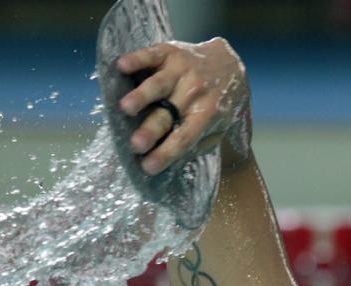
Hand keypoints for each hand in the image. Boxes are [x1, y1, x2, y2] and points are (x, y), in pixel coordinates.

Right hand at [116, 37, 251, 174]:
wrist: (228, 64)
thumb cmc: (217, 102)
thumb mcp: (219, 127)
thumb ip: (199, 143)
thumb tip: (173, 161)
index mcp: (207, 114)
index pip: (184, 138)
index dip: (166, 153)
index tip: (147, 167)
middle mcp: (194, 92)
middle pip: (168, 114)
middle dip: (151, 130)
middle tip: (135, 145)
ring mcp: (182, 70)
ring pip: (159, 84)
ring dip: (141, 96)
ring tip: (125, 108)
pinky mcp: (170, 52)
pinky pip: (152, 55)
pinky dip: (136, 59)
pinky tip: (121, 65)